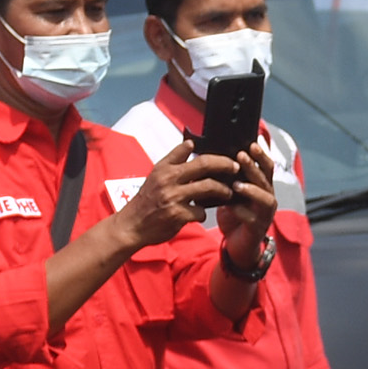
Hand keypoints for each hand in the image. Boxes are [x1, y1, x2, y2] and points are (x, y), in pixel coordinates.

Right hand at [113, 148, 243, 253]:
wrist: (132, 225)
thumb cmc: (146, 200)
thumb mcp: (156, 174)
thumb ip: (174, 159)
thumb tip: (191, 143)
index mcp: (164, 167)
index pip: (190, 150)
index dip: (211, 152)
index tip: (227, 154)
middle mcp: (168, 179)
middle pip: (204, 165)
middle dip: (225, 165)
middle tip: (235, 168)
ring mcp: (173, 197)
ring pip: (207, 187)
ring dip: (222, 190)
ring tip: (227, 192)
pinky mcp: (177, 215)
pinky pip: (200, 211)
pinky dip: (202, 213)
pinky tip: (199, 213)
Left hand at [216, 147, 280, 269]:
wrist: (237, 244)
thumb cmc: (235, 216)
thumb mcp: (232, 194)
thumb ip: (229, 179)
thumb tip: (214, 159)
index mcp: (262, 187)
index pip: (266, 167)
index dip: (261, 155)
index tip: (251, 143)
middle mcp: (267, 198)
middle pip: (266, 179)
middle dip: (254, 167)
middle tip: (241, 155)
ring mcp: (265, 213)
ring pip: (265, 198)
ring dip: (251, 189)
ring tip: (237, 184)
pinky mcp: (257, 228)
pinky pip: (252, 218)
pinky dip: (241, 212)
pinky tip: (230, 207)